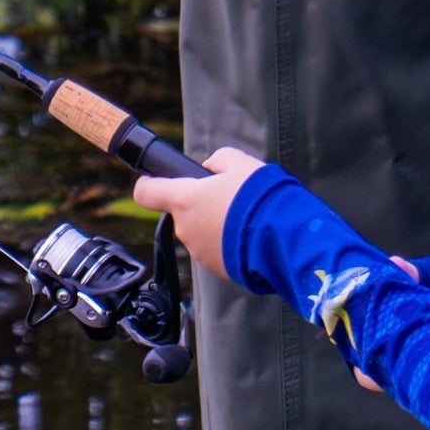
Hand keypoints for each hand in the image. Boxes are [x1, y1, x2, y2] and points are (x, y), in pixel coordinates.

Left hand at [129, 143, 266, 279]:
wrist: (284, 238)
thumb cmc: (260, 198)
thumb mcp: (241, 163)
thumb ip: (218, 161)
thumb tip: (211, 169)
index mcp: (184, 200)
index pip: (145, 193)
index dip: (149, 184)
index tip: (155, 180)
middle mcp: (185, 229)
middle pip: (181, 213)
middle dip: (199, 205)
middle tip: (228, 198)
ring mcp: (199, 252)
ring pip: (200, 232)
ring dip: (215, 225)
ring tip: (245, 219)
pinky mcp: (216, 268)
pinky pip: (216, 250)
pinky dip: (228, 243)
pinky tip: (249, 236)